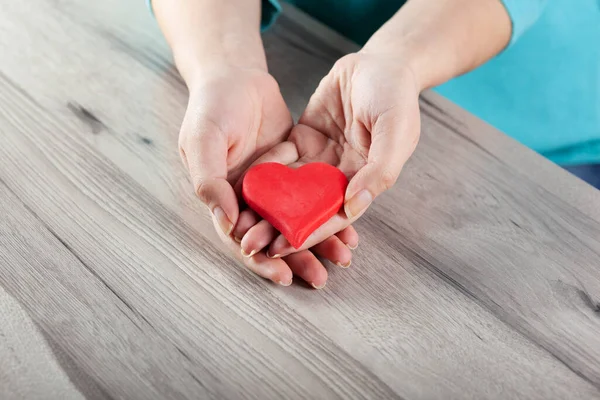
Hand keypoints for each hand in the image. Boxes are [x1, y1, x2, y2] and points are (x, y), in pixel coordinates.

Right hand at [179, 65, 357, 286]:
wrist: (236, 74)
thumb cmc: (211, 107)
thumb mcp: (202, 140)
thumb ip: (208, 180)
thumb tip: (227, 222)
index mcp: (223, 198)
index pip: (242, 240)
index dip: (261, 259)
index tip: (283, 275)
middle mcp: (249, 198)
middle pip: (274, 237)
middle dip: (297, 259)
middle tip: (320, 278)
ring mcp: (274, 185)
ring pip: (297, 219)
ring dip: (318, 239)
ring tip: (343, 257)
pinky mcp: (294, 169)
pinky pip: (312, 194)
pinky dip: (327, 208)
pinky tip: (349, 221)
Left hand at [244, 52, 420, 262]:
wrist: (380, 61)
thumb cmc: (395, 95)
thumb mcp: (395, 130)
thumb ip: (379, 170)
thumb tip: (353, 206)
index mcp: (365, 181)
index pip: (334, 215)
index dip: (309, 233)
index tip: (282, 248)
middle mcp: (340, 176)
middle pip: (307, 208)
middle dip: (280, 227)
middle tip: (251, 243)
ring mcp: (321, 159)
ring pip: (291, 189)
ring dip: (268, 207)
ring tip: (241, 223)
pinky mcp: (305, 140)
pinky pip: (282, 160)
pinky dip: (265, 173)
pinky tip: (242, 186)